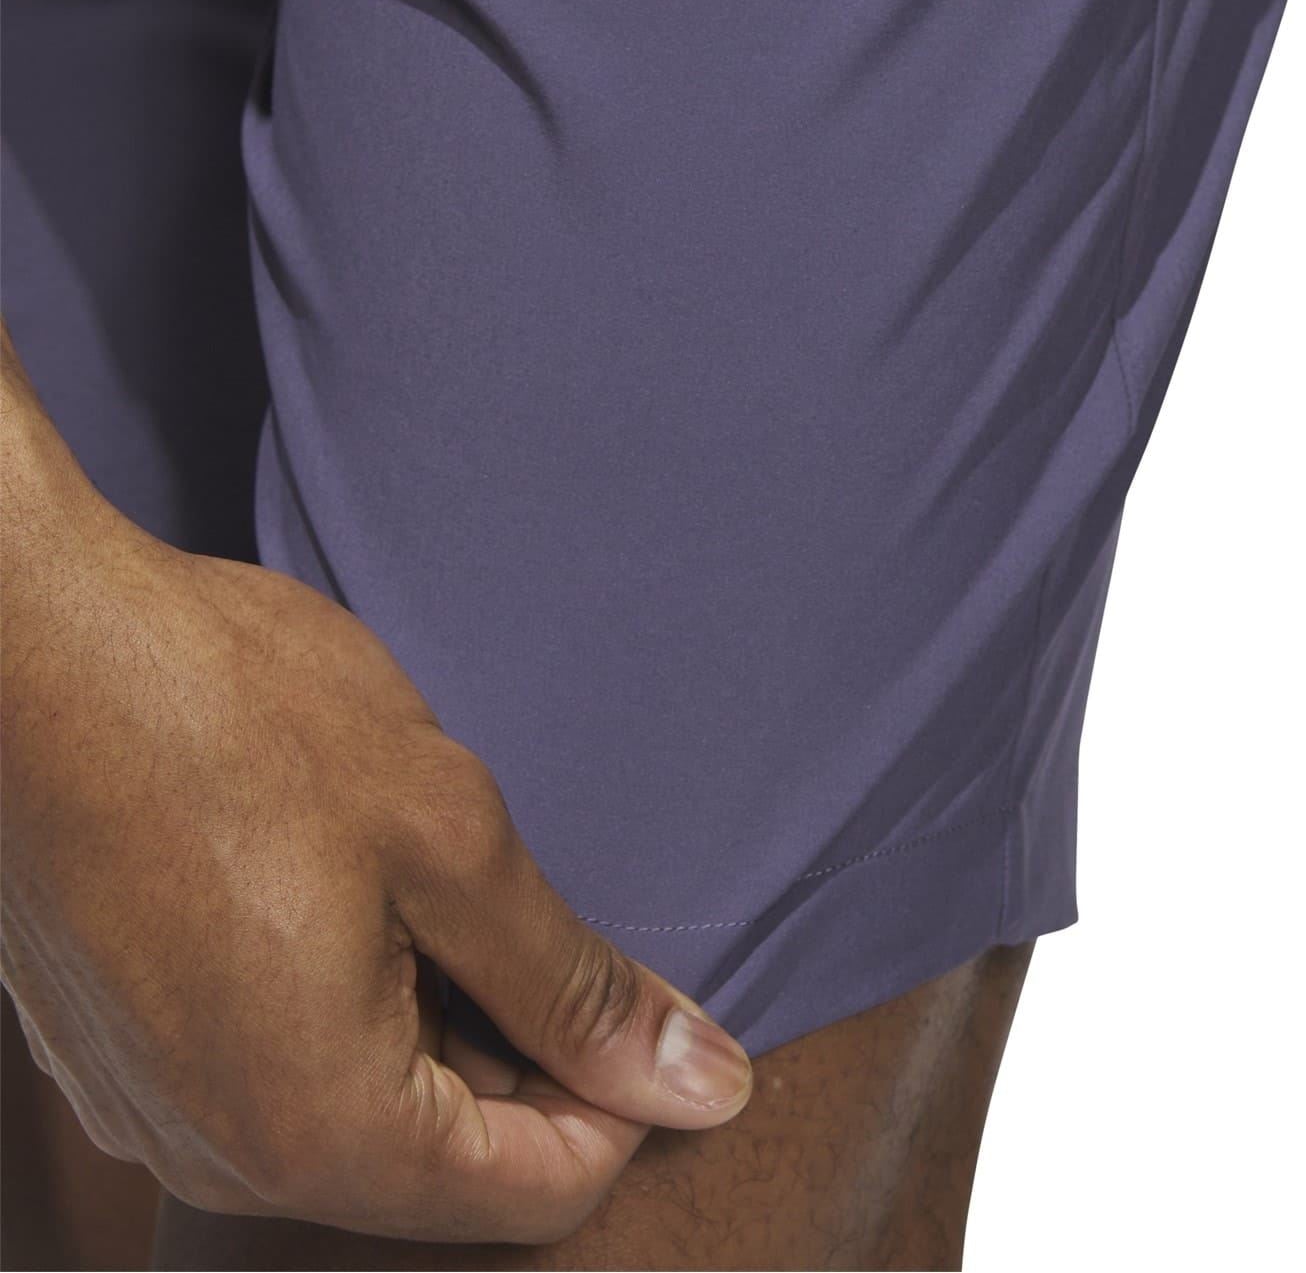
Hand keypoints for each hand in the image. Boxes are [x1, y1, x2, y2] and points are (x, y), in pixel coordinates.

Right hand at [0, 337, 751, 1241]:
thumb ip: (576, 985)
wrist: (43, 647)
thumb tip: (705, 1085)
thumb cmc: (242, 719)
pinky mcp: (125, 1057)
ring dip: (440, 1028)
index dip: (619, 1091)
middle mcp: (224, 1159)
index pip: (541, 1191)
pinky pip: (280, 1083)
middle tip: (526, 914)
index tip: (632, 990)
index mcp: (318, 1129)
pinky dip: (352, 1014)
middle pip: (450, 1169)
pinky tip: (351, 901)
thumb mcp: (451, 840)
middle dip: (527, 1058)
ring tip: (431, 890)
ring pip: (367, 1126)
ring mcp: (158, 1114)